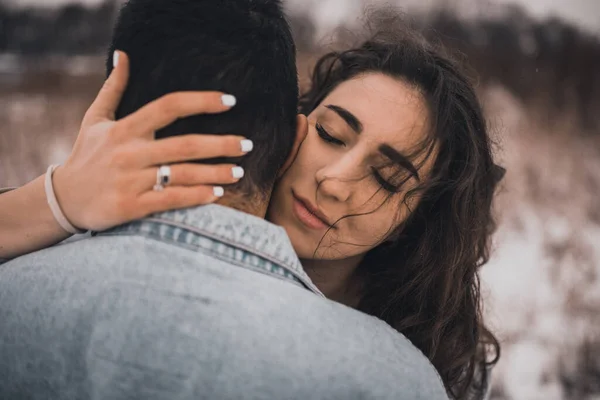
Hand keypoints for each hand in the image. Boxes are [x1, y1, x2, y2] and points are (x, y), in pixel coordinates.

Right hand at [52, 51, 250, 231]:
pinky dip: (197, 197)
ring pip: (182, 174)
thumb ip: (113, 89)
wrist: (63, 198)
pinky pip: (171, 200)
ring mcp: (130, 180)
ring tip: (239, 171)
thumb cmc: (86, 156)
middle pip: (185, 145)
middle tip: (247, 144)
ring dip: (215, 172)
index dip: (201, 101)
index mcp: (125, 129)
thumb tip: (123, 55)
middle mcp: (129, 153)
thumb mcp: (95, 119)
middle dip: (221, 144)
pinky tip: (217, 193)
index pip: (168, 106)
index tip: (230, 101)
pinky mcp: (130, 206)